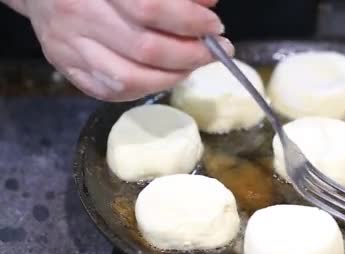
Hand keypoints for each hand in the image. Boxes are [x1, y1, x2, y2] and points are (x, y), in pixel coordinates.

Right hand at [23, 0, 233, 100]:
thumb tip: (208, 3)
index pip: (151, 7)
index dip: (190, 21)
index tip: (213, 27)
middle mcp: (78, 16)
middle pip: (147, 49)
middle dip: (192, 55)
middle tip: (215, 51)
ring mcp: (69, 48)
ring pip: (131, 78)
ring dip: (173, 77)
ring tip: (192, 65)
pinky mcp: (68, 70)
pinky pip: (114, 92)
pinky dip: (148, 88)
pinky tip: (165, 75)